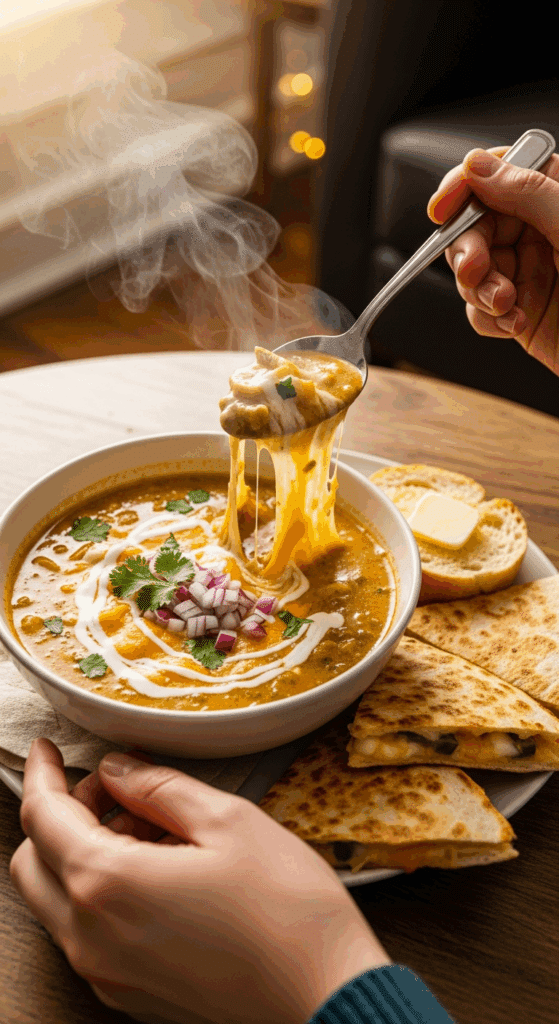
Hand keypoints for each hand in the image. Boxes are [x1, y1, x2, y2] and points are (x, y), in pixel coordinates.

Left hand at [10, 739, 389, 1023]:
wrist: (325, 995)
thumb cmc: (286, 908)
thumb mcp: (226, 820)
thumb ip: (158, 788)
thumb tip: (118, 769)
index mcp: (108, 885)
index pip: (43, 816)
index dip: (45, 773)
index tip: (49, 749)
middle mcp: (91, 938)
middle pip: (36, 862)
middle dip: (62, 814)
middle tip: (112, 786)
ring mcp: (106, 974)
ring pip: (57, 900)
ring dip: (82, 852)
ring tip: (149, 826)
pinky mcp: (129, 994)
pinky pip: (87, 934)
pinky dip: (101, 892)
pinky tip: (157, 869)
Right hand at [428, 146, 558, 376]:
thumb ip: (528, 192)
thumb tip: (478, 166)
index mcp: (556, 196)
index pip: (497, 174)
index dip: (464, 187)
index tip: (443, 209)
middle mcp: (539, 231)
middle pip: (474, 227)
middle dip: (469, 251)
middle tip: (475, 271)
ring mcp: (528, 273)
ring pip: (472, 272)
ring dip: (480, 292)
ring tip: (506, 305)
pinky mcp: (519, 312)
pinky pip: (480, 311)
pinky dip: (489, 320)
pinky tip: (514, 324)